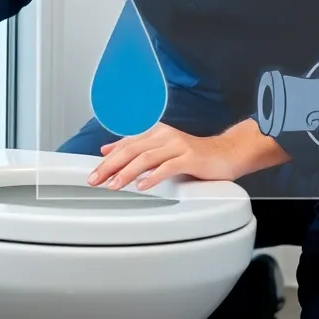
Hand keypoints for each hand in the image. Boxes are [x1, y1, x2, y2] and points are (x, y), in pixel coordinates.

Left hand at [88, 123, 242, 191]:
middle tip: (96, 180)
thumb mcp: (161, 148)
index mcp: (155, 132)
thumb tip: (107, 150)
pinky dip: (153, 177)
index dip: (107, 159)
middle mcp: (164, 136)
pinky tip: (142, 186)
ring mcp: (178, 146)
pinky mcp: (190, 158)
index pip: (126, 145)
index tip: (93, 172)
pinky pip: (168, 167)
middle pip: (131, 150)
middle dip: (110, 166)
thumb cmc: (193, 154)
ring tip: (114, 185)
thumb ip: (136, 148)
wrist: (226, 153)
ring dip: (127, 173)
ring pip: (146, 158)